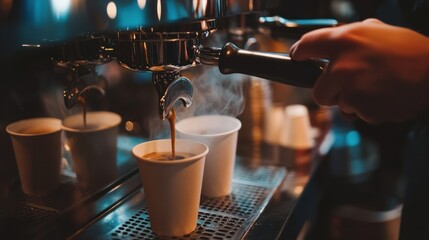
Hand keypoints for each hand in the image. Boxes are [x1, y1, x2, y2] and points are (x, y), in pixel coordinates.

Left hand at [290, 19, 428, 123]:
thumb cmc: (407, 50)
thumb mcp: (377, 29)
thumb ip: (351, 35)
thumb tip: (335, 41)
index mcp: (345, 40)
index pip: (307, 45)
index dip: (299, 53)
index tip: (296, 57)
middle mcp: (342, 66)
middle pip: (318, 92)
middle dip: (330, 93)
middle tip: (347, 86)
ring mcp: (351, 90)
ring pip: (339, 106)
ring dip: (353, 101)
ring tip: (376, 88)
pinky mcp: (363, 109)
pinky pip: (358, 114)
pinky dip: (368, 109)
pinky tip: (383, 96)